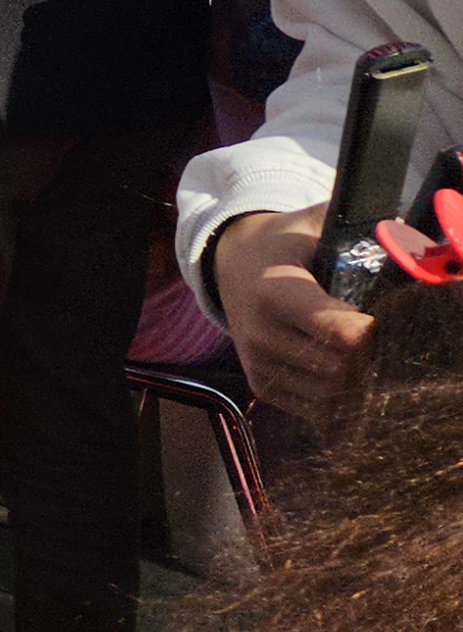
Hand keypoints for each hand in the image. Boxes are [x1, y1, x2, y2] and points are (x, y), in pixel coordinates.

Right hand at [213, 205, 373, 424]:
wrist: (229, 264)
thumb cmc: (283, 245)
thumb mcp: (310, 224)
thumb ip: (354, 224)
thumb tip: (403, 231)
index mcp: (276, 295)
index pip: (344, 335)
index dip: (372, 331)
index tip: (378, 316)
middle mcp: (261, 335)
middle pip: (341, 369)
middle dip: (367, 357)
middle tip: (375, 338)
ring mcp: (257, 363)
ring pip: (329, 393)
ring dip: (352, 379)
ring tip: (357, 353)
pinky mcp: (259, 384)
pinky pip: (311, 407)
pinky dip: (333, 395)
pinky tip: (337, 369)